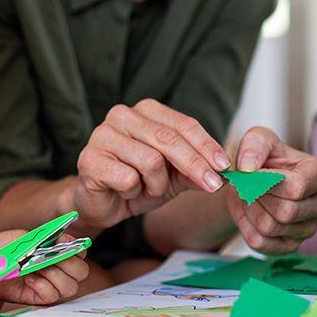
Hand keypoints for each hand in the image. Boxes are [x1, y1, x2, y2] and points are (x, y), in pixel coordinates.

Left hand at [0, 230, 89, 305]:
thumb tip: (52, 244)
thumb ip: (36, 239)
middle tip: (50, 259)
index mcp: (56, 249)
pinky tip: (28, 279)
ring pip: (70, 286)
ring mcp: (49, 283)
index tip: (61, 243)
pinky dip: (42, 286)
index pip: (80, 250)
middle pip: (81, 271)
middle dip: (68, 264)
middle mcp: (57, 268)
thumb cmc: (0, 249)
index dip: (76, 247)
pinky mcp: (38, 297)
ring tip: (35, 269)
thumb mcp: (17, 238)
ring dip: (55, 276)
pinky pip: (51, 296)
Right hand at [72, 99, 230, 232]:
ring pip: (150, 160)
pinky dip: (134, 192)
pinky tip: (125, 192)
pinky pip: (128, 178)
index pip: (183, 124)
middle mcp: (122, 115)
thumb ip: (197, 170)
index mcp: (145, 111)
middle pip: (169, 139)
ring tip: (147, 189)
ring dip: (157, 184)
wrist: (102, 205)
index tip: (225, 166)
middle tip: (212, 185)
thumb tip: (226, 173)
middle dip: (195, 165)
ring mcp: (102, 135)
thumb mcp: (174, 176)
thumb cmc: (138, 184)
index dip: (207, 145)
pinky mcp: (89, 159)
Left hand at [227, 127, 316, 252]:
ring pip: (271, 228)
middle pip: (285, 211)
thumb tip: (248, 167)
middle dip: (257, 197)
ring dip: (250, 210)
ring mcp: (309, 228)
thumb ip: (254, 145)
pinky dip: (246, 228)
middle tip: (246, 186)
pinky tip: (249, 213)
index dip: (267, 182)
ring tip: (248, 197)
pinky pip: (262, 244)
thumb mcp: (258, 139)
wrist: (253, 183)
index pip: (297, 187)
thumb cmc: (263, 159)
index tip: (253, 172)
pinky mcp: (291, 246)